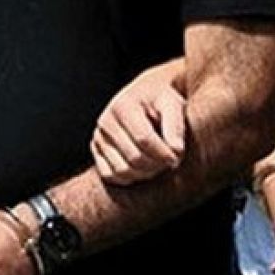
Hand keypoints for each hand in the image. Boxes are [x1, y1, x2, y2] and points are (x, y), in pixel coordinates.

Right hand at [90, 64, 186, 186]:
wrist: (145, 96)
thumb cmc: (162, 101)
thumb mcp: (173, 104)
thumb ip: (176, 127)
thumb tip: (176, 151)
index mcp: (123, 106)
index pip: (144, 139)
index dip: (163, 153)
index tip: (178, 157)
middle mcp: (105, 122)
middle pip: (133, 158)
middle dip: (157, 165)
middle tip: (171, 162)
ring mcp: (98, 137)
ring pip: (122, 170)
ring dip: (145, 174)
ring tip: (159, 164)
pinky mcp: (96, 150)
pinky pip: (109, 175)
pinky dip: (129, 178)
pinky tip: (144, 168)